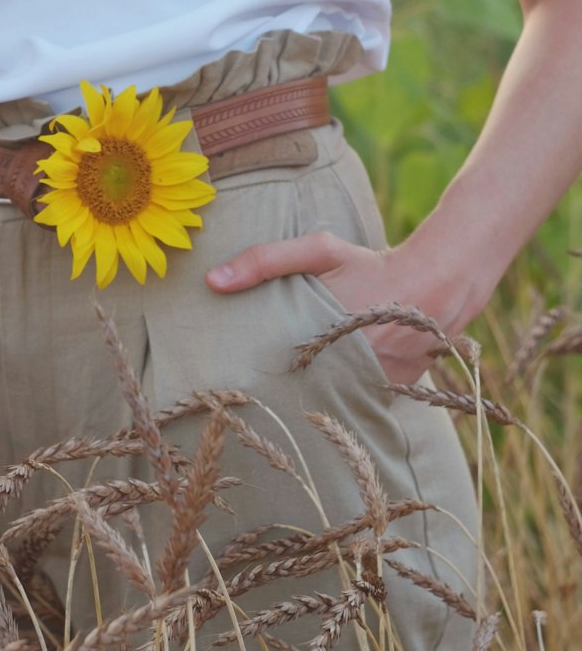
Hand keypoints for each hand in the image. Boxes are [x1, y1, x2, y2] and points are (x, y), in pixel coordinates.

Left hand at [205, 230, 479, 385]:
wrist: (440, 281)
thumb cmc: (370, 264)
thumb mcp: (319, 251)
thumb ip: (264, 261)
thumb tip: (212, 281)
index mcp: (326, 333)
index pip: (280, 368)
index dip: (261, 374)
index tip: (240, 376)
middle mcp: (352, 364)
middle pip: (305, 387)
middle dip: (288, 386)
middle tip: (263, 390)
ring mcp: (377, 382)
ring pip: (334, 397)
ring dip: (320, 391)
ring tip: (299, 389)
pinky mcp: (396, 391)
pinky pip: (363, 399)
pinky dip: (351, 392)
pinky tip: (337, 384)